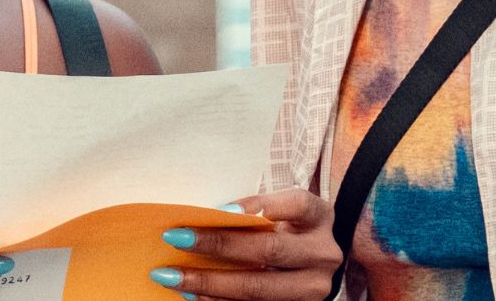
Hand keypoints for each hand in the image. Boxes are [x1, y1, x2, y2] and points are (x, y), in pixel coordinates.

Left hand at [148, 189, 341, 300]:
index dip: (260, 204)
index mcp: (319, 217)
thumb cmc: (287, 229)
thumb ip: (254, 212)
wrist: (312, 264)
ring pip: (259, 288)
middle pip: (270, 250)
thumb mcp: (282, 212)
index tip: (219, 209)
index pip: (296, 204)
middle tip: (177, 239)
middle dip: (220, 245)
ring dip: (210, 283)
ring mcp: (314, 288)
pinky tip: (193, 295)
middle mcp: (322, 254)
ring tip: (173, 276)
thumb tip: (202, 216)